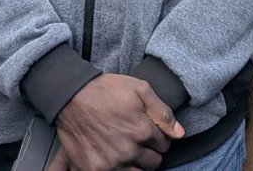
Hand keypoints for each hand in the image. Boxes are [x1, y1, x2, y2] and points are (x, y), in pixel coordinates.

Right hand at [55, 74, 183, 170]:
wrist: (72, 96)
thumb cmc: (107, 90)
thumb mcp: (140, 89)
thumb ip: (163, 112)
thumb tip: (179, 134)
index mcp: (142, 130)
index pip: (165, 145)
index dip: (160, 137)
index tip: (151, 131)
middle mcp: (128, 150)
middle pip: (154, 162)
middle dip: (150, 151)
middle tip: (139, 140)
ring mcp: (111, 163)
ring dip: (137, 164)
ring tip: (129, 150)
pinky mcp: (94, 170)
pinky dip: (120, 170)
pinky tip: (117, 159)